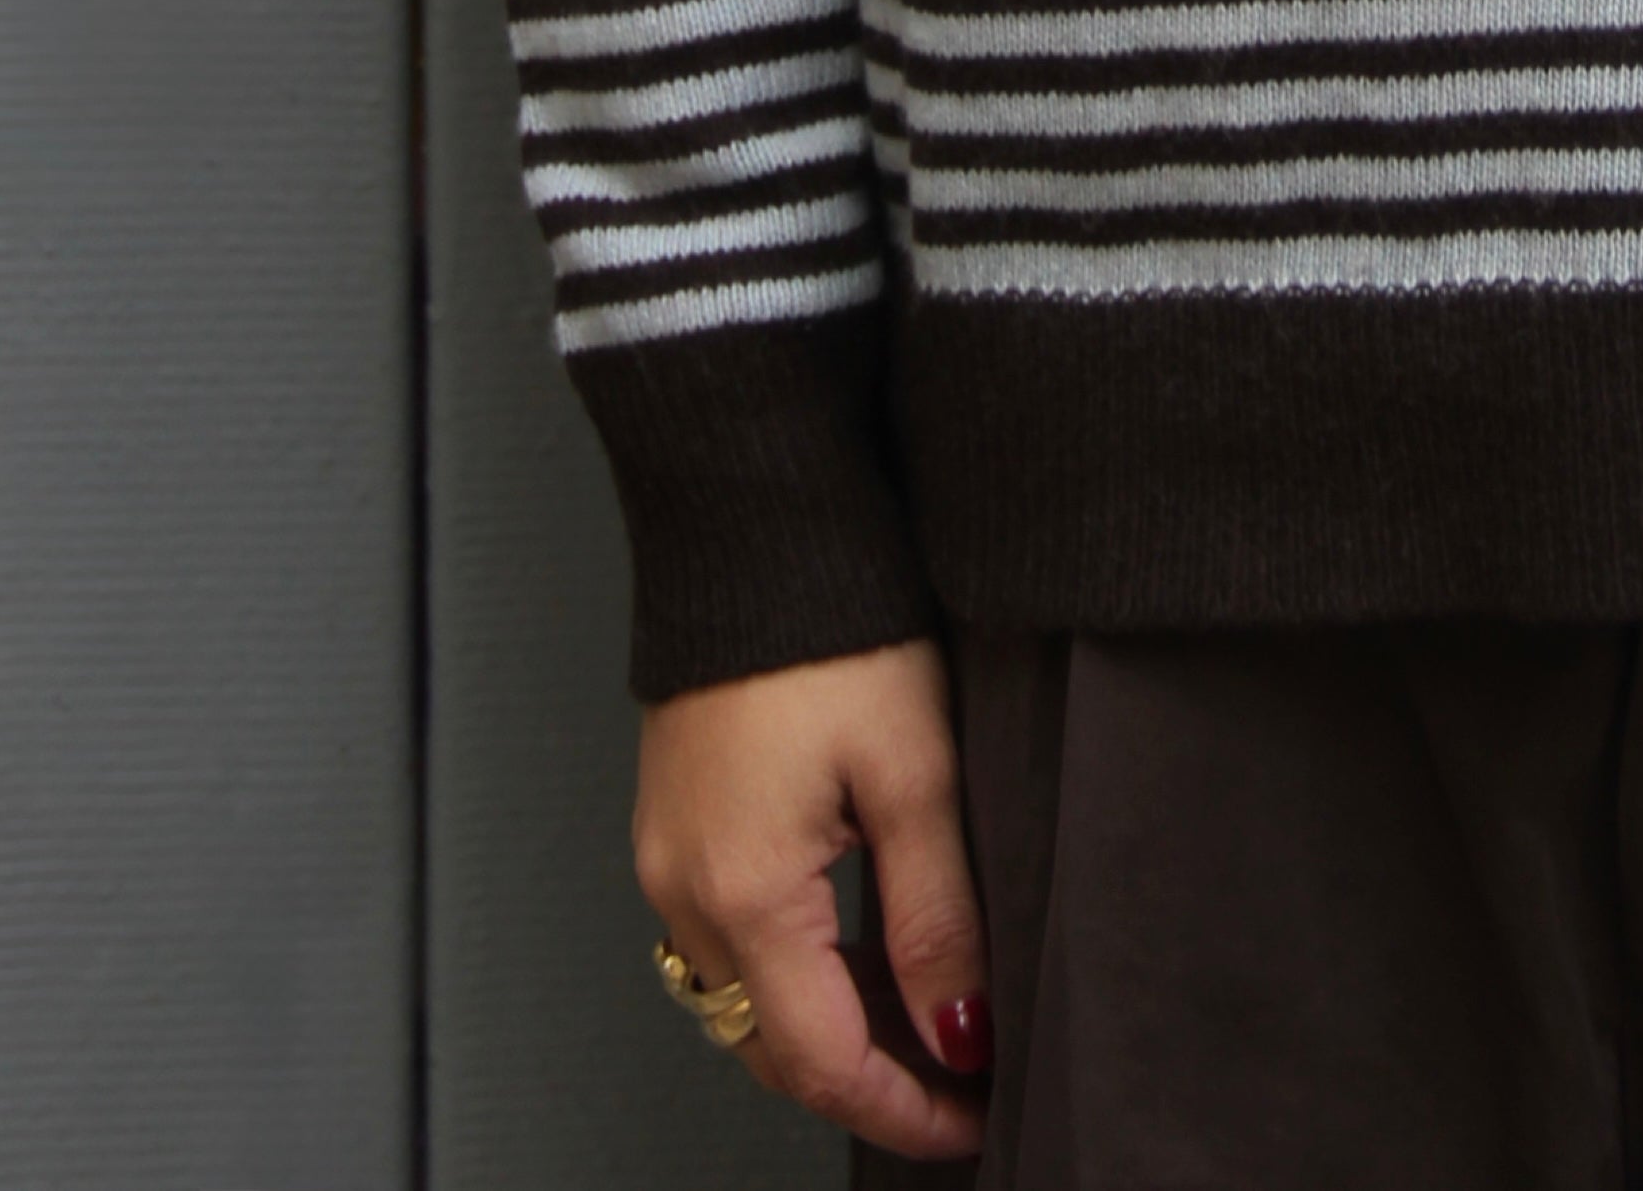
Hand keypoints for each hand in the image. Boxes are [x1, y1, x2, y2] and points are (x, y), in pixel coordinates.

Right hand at [634, 635, 991, 1158]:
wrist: (752, 524)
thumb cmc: (835, 627)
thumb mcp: (914, 772)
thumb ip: (935, 915)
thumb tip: (960, 1031)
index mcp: (744, 892)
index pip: (824, 1060)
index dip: (906, 1107)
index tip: (975, 1119)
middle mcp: (684, 892)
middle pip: (775, 1047)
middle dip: (870, 1082)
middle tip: (961, 1086)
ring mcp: (667, 860)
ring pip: (749, 1000)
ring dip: (833, 1029)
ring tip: (929, 1022)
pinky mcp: (672, 825)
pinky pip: (729, 941)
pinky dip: (796, 971)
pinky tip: (861, 953)